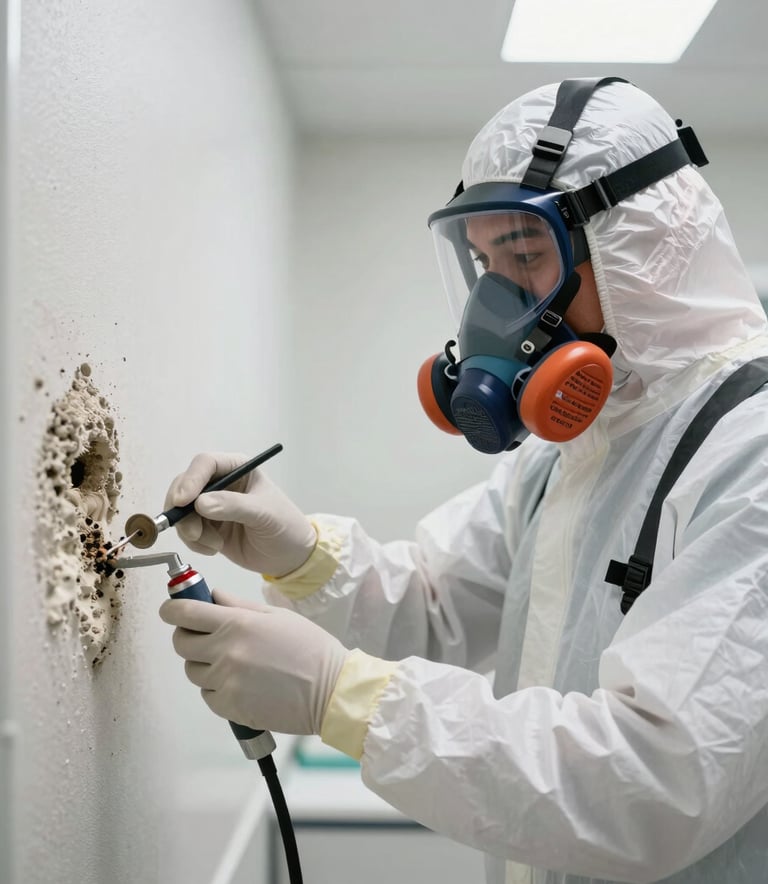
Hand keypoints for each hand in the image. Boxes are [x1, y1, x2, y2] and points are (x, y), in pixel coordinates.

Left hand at [159, 590, 349, 734]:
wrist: (331, 690)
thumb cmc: (310, 649)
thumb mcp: (276, 616)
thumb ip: (238, 605)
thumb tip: (212, 596)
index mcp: (236, 623)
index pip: (184, 612)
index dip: (172, 609)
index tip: (171, 610)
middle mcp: (225, 651)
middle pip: (181, 643)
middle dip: (188, 637)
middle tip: (207, 636)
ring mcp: (225, 681)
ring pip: (193, 670)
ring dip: (205, 664)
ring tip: (235, 663)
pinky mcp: (229, 707)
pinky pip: (207, 694)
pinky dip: (218, 688)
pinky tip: (242, 683)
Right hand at [165, 452, 316, 575]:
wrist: (289, 556)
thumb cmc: (285, 526)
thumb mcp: (264, 514)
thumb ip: (233, 506)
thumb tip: (200, 503)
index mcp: (237, 468)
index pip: (206, 463)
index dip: (191, 479)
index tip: (183, 501)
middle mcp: (221, 483)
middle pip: (185, 485)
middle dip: (183, 510)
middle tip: (193, 533)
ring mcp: (211, 505)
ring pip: (181, 510)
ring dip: (190, 530)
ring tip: (214, 544)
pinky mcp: (207, 526)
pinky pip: (186, 530)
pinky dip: (194, 542)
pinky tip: (214, 548)